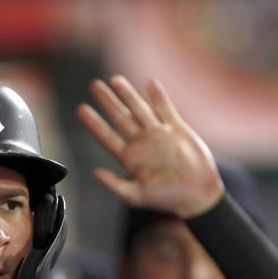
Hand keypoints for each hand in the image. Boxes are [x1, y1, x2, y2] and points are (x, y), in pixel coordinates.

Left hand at [78, 75, 223, 217]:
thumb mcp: (136, 196)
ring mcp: (158, 134)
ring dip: (128, 94)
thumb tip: (95, 173)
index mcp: (129, 158)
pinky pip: (165, 109)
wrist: (197, 194)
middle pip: (120, 118)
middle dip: (107, 101)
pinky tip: (150, 83)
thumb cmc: (165, 199)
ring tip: (116, 79)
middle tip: (94, 85)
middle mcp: (141, 143)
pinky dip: (158, 96)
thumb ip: (115, 185)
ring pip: (139, 109)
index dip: (94, 123)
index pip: (106, 136)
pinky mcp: (176, 129)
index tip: (80, 109)